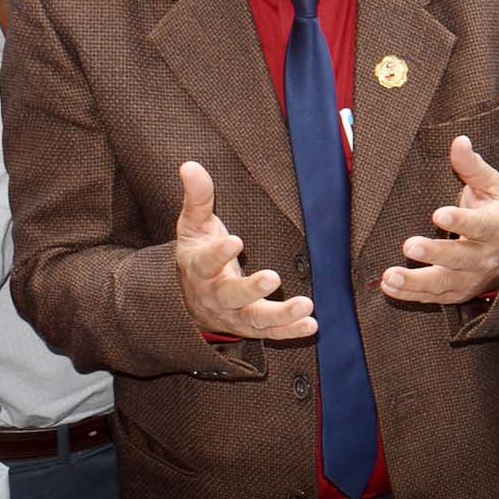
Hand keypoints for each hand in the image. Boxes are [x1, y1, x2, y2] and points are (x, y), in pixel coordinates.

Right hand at [172, 161, 318, 340]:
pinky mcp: (250, 326)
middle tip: (272, 277)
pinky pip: (271, 333)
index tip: (235, 241)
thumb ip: (197, 197)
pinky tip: (312, 324)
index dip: (219, 253)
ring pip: (254, 319)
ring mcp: (233, 314)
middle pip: (230, 296)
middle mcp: (215, 295)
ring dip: (280, 315)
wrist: (187, 300)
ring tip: (305, 306)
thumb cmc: (197, 253)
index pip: (206, 261)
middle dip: (251, 289)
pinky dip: (291, 331)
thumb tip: (189, 165)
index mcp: (199, 268)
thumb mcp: (193, 225)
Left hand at [384, 134, 498, 302]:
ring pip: (444, 283)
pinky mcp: (457, 292)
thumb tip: (459, 140)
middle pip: (460, 258)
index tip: (438, 214)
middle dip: (435, 254)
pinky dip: (411, 295)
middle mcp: (485, 256)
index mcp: (495, 227)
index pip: (480, 226)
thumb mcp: (490, 187)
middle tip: (409, 245)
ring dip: (416, 282)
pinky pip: (433, 297)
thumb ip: (472, 166)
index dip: (461, 221)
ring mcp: (471, 278)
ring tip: (390, 277)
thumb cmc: (492, 211)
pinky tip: (389, 287)